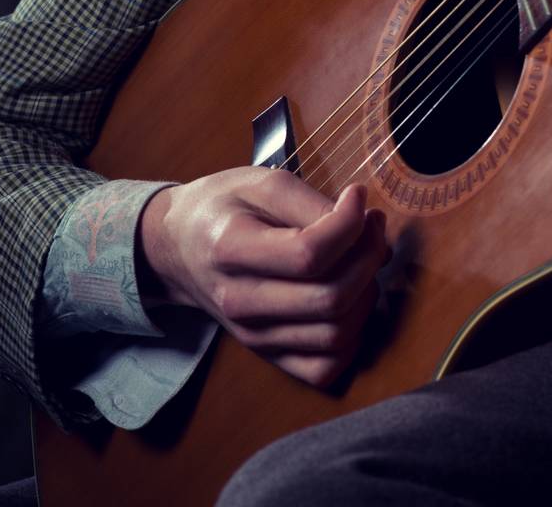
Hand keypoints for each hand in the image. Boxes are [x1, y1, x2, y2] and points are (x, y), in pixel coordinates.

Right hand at [139, 170, 388, 387]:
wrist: (179, 247)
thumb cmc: (225, 207)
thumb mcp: (261, 183)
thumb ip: (311, 201)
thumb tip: (363, 219)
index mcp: (230, 250)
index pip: (308, 254)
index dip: (350, 224)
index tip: (357, 195)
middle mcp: (240, 303)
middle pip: (329, 299)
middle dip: (368, 256)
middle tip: (372, 224)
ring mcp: (253, 336)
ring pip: (336, 335)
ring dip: (367, 292)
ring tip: (364, 255)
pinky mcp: (267, 355)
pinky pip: (325, 368)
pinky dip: (353, 337)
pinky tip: (353, 297)